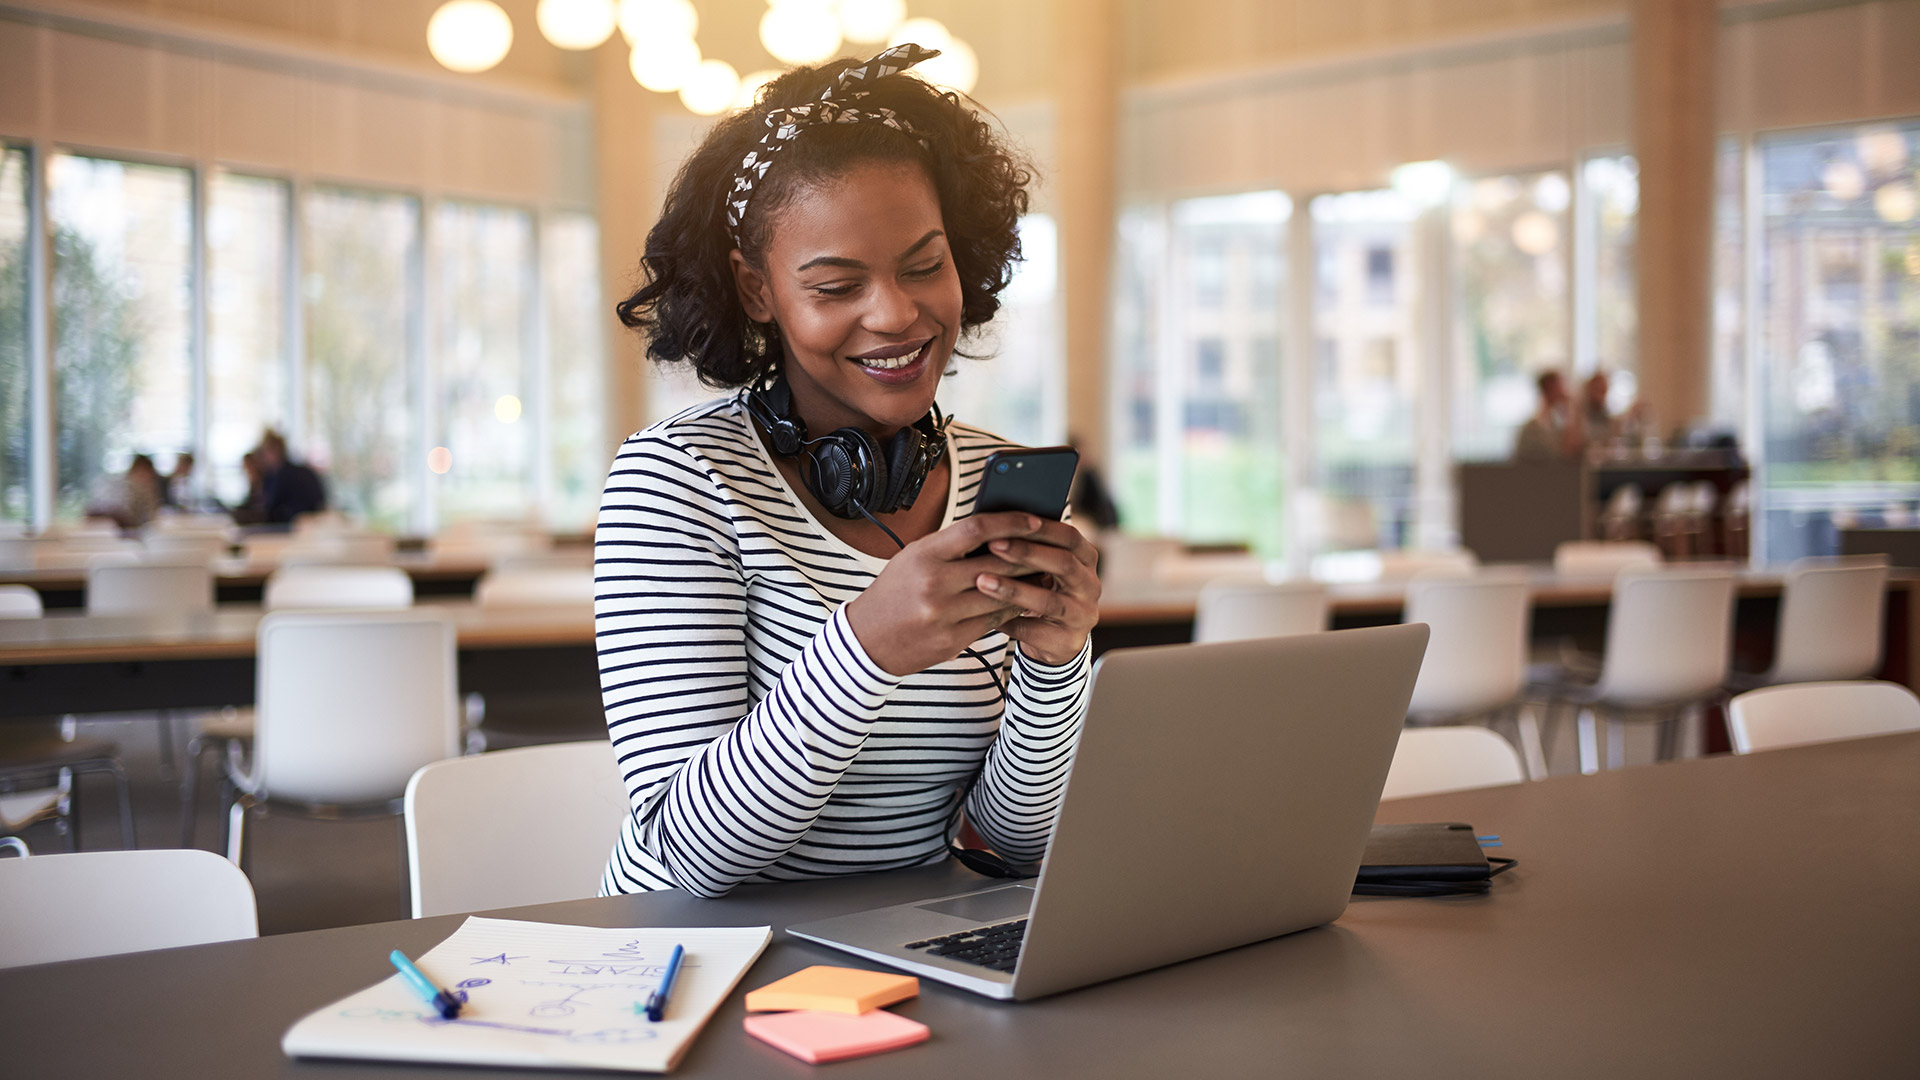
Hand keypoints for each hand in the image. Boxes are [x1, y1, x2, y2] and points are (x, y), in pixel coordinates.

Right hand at [845, 512, 1049, 676]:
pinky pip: (993, 621)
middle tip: (1051, 547)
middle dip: (1029, 555)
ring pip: (1001, 595)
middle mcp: (934, 584)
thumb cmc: (895, 591)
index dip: (1011, 521)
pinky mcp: (952, 641)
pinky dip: (1011, 609)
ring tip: (1044, 573)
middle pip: (997, 564)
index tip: (1034, 518)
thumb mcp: (915, 557)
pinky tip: (1022, 600)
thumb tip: (1001, 532)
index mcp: (924, 554)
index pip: (977, 529)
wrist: (866, 640)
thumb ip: (953, 546)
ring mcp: (944, 615)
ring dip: (1027, 585)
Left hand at [974, 518, 1100, 666]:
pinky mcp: (1069, 641)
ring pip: (1049, 601)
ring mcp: (1083, 615)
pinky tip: (984, 614)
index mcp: (1085, 559)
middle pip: (1064, 564)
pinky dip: (1008, 621)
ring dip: (1014, 589)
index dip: (1042, 528)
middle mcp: (1090, 585)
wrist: (1054, 640)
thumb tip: (991, 523)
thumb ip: (1029, 548)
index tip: (1010, 521)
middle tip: (993, 544)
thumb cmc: (1040, 590)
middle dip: (1026, 553)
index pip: (1070, 536)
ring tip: (982, 581)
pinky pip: (1035, 631)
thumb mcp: (1042, 567)